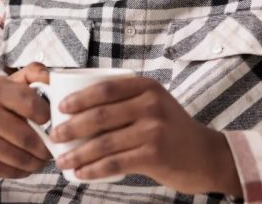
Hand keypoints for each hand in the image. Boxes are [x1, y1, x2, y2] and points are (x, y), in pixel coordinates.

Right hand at [0, 63, 52, 188]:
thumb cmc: (0, 107)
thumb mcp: (14, 85)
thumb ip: (35, 74)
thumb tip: (52, 76)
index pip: (30, 103)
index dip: (47, 114)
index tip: (51, 120)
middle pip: (27, 137)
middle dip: (45, 147)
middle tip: (52, 148)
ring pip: (20, 158)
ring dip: (37, 161)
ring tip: (41, 157)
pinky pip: (11, 171)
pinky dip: (23, 171)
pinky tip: (25, 164)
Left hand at [50, 76, 241, 195]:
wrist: (207, 156)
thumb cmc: (170, 129)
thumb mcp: (154, 103)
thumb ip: (126, 99)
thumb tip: (77, 104)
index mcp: (147, 87)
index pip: (104, 89)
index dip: (79, 98)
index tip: (60, 108)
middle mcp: (151, 106)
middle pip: (100, 115)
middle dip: (71, 127)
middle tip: (54, 136)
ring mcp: (154, 131)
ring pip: (104, 142)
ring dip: (77, 153)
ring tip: (61, 160)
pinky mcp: (154, 156)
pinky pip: (115, 163)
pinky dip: (93, 169)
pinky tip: (80, 173)